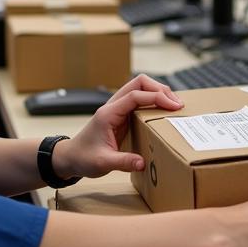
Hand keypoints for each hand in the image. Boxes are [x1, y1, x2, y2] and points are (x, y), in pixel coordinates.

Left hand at [54, 74, 182, 179]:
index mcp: (108, 113)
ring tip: (174, 105)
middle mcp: (113, 106)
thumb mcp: (103, 163)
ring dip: (158, 92)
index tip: (174, 106)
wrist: (70, 157)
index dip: (156, 97)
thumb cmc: (83, 158)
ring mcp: (117, 108)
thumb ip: (123, 162)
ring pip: (140, 88)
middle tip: (177, 104)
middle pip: (139, 83)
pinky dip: (153, 100)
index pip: (135, 96)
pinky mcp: (121, 114)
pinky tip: (162, 111)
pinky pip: (139, 100)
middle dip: (160, 89)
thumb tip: (142, 162)